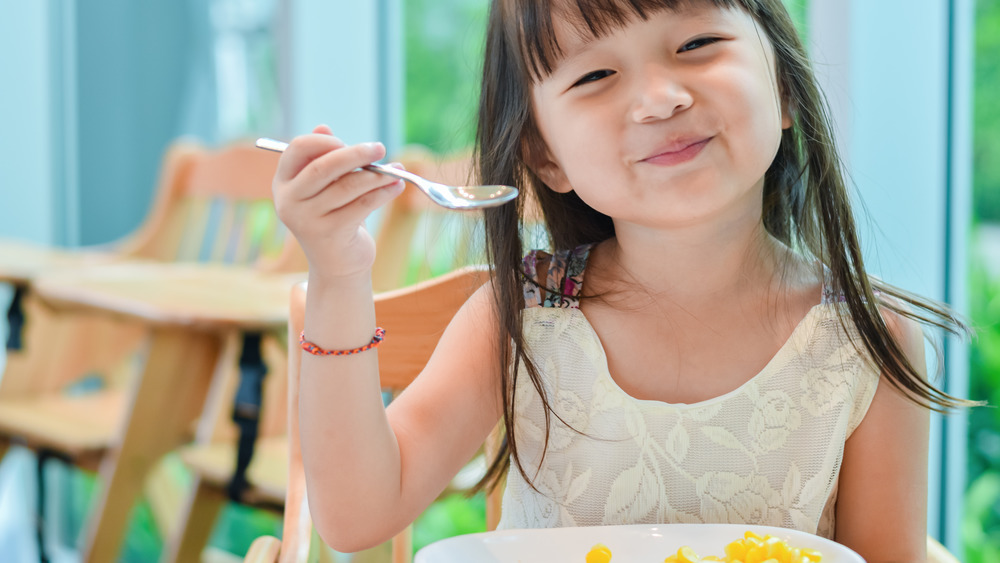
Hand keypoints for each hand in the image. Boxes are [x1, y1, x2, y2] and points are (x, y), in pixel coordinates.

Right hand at [272, 125, 404, 281]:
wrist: (337, 265)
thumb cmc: (333, 217)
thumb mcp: (325, 188)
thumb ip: (323, 158)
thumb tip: (323, 127)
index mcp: (283, 182)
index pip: (298, 148)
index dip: (326, 141)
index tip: (349, 143)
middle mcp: (289, 201)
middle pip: (323, 167)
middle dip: (355, 154)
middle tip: (380, 148)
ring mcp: (307, 219)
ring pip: (347, 186)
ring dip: (376, 175)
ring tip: (396, 170)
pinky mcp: (330, 234)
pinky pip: (362, 205)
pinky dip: (383, 193)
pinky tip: (397, 187)